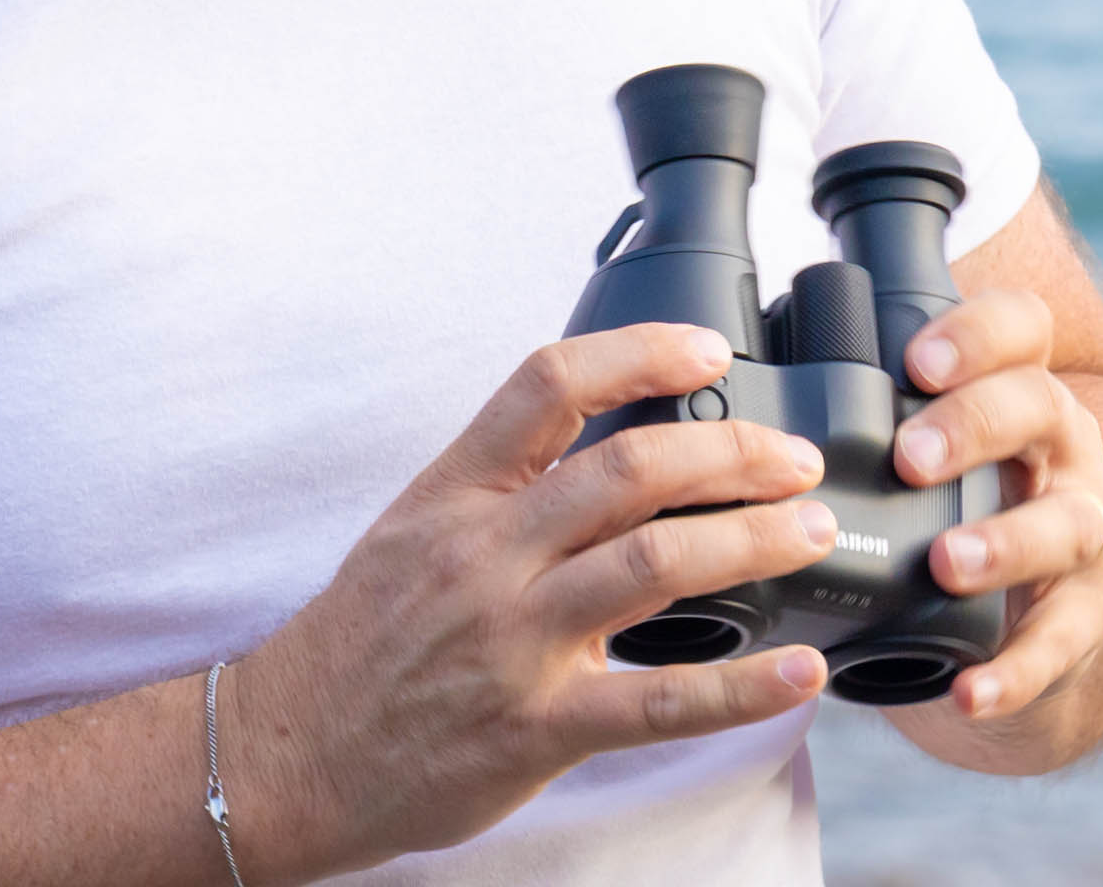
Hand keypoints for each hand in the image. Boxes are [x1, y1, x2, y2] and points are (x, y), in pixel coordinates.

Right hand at [226, 323, 835, 876]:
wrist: (290, 753)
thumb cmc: (363, 642)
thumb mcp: (413, 530)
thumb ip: (501, 484)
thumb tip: (606, 435)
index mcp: (455, 493)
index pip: (549, 385)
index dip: (639, 352)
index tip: (710, 349)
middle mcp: (485, 555)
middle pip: (628, 471)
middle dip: (733, 453)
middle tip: (797, 460)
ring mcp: (512, 641)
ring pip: (654, 566)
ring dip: (752, 541)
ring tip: (811, 532)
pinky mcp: (535, 728)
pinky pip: (657, 703)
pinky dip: (742, 688)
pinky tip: (799, 674)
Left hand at [888, 288, 1102, 728]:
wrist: (1031, 619)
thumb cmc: (949, 510)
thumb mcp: (925, 450)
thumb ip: (857, 413)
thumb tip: (725, 379)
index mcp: (1015, 391)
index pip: (1020, 327)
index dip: (976, 332)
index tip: (914, 359)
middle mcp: (1062, 451)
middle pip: (1040, 407)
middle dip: (975, 425)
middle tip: (909, 457)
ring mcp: (1083, 533)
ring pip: (1066, 523)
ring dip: (1006, 542)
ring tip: (946, 563)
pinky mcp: (1084, 618)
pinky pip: (1061, 643)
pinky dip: (1017, 671)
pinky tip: (970, 691)